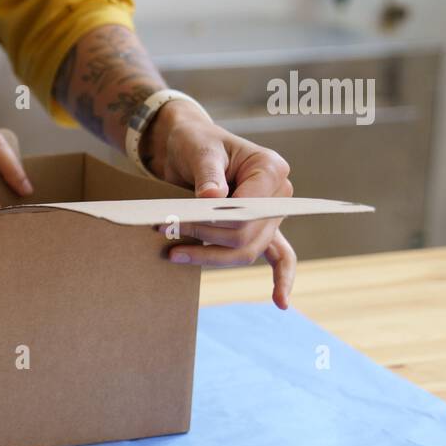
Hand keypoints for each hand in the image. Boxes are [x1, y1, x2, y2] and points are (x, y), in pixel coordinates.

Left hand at [144, 100, 297, 309]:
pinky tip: (281, 302)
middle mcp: (278, 194)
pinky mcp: (258, 228)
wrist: (190, 144)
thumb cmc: (196, 142)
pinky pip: (278, 256)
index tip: (175, 221)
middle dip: (203, 239)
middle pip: (245, 236)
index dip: (211, 221)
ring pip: (247, 251)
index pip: (246, 211)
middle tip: (165, 232)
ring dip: (210, 257)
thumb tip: (212, 199)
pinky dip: (281, 278)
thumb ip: (207, 173)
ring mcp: (271, 214)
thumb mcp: (199, 150)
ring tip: (173, 254)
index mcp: (270, 169)